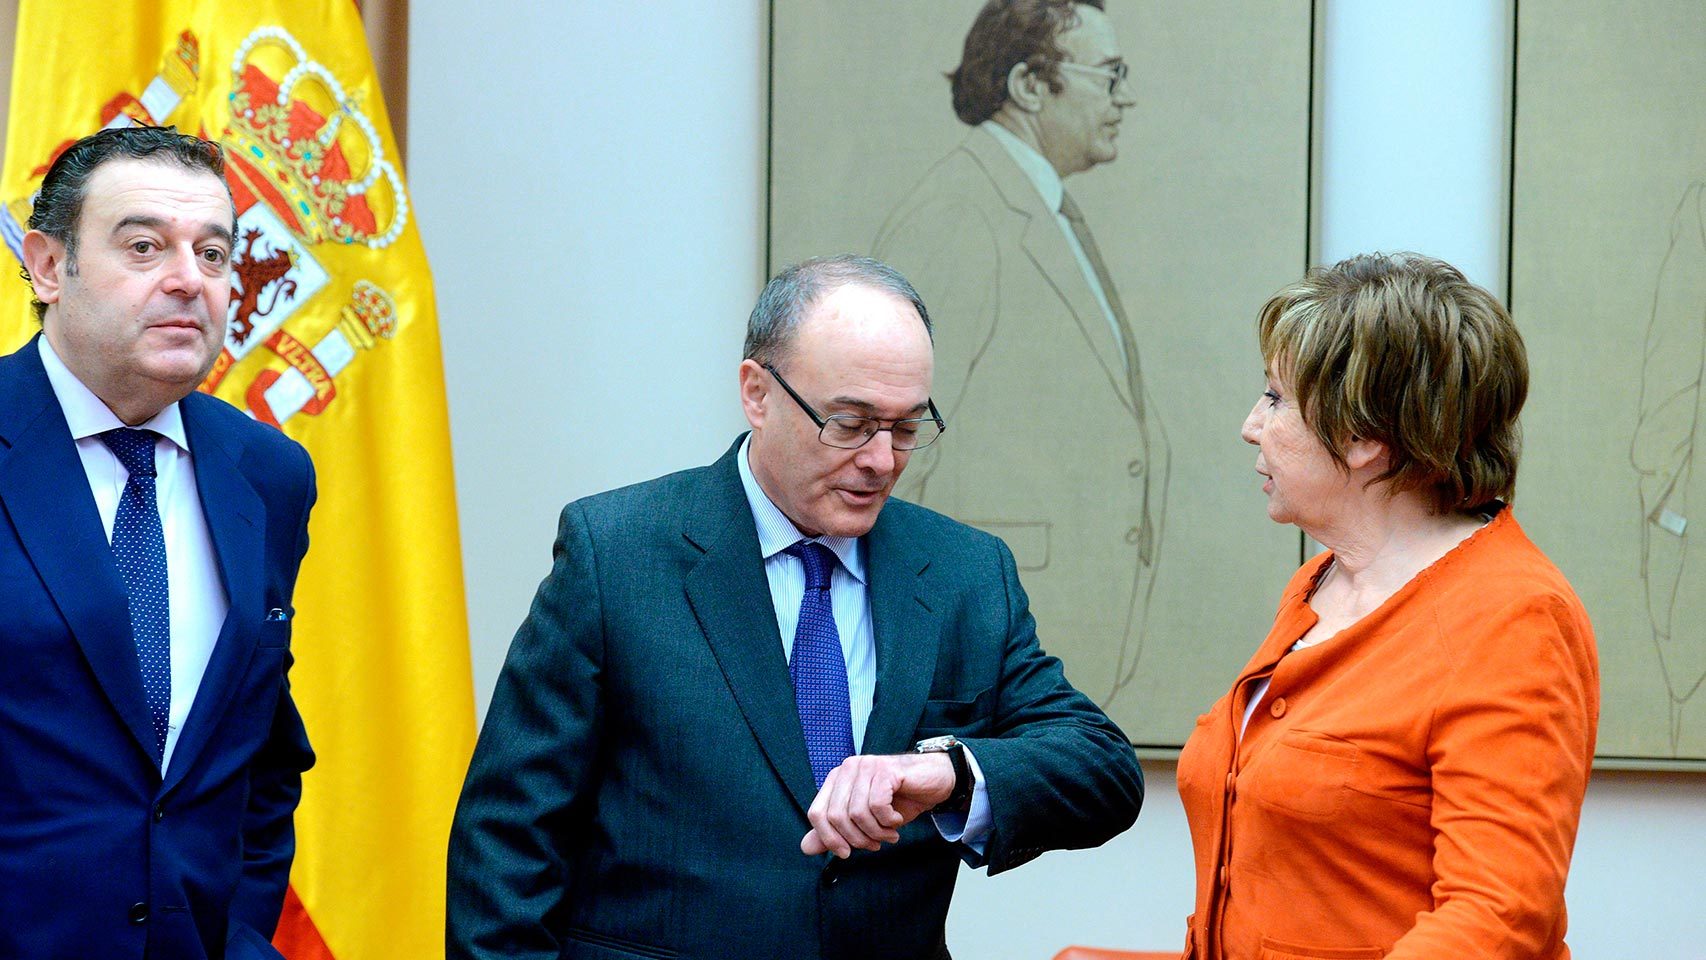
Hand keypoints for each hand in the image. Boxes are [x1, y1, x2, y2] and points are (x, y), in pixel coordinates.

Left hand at [799, 752, 955, 857]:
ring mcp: (866, 766)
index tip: (846, 853)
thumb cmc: (899, 800)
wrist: (934, 781)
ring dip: (876, 832)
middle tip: (875, 844)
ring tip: (889, 833)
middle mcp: (847, 769)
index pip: (816, 813)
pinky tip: (897, 820)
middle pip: (835, 816)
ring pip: (857, 813)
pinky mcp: (884, 769)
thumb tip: (806, 848)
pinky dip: (888, 821)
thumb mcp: (864, 821)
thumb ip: (834, 832)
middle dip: (856, 838)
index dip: (829, 839)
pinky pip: (877, 805)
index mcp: (836, 779)